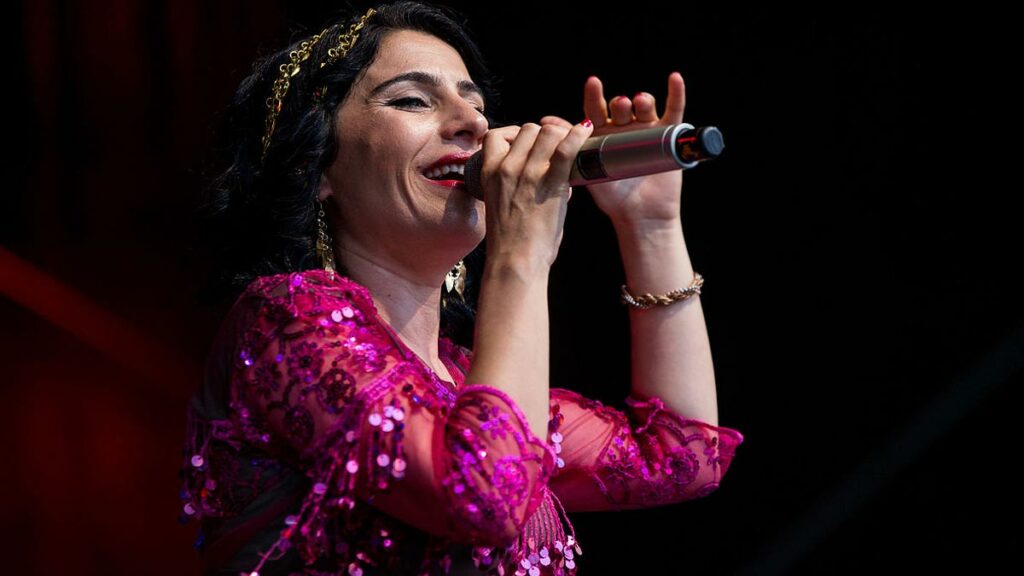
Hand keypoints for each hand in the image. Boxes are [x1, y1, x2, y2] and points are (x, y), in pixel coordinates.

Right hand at [479, 120, 594, 267]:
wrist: (515, 261)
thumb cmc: (510, 241)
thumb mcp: (501, 203)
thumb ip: (515, 182)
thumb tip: (546, 170)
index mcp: (489, 172)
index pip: (497, 135)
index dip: (515, 135)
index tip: (527, 145)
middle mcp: (506, 167)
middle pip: (528, 129)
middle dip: (543, 136)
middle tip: (555, 150)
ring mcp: (528, 173)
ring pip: (548, 132)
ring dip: (561, 136)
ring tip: (570, 148)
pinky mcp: (551, 182)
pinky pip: (567, 147)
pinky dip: (578, 135)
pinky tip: (586, 131)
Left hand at [539, 72, 686, 225]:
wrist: (638, 214)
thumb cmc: (610, 194)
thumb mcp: (586, 168)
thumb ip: (568, 145)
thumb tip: (544, 123)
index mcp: (601, 133)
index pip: (595, 109)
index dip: (594, 95)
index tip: (593, 83)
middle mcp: (623, 127)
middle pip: (621, 108)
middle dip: (620, 104)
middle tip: (620, 105)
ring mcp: (646, 130)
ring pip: (644, 107)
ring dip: (643, 101)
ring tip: (640, 102)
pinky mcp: (668, 136)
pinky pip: (674, 112)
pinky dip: (676, 94)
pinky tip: (675, 78)